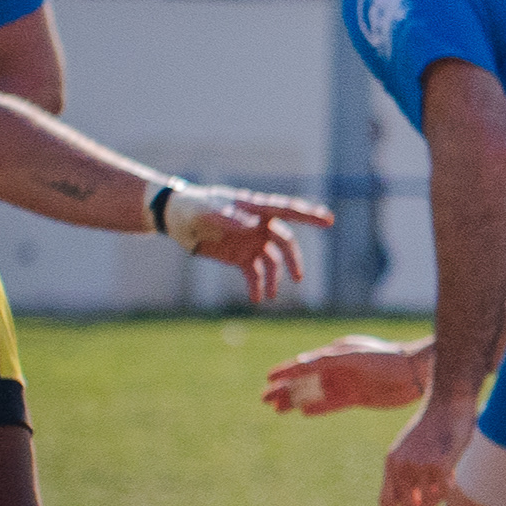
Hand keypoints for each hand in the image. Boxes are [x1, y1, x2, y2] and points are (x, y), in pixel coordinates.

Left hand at [159, 182, 338, 303]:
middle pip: (285, 242)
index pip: (287, 210)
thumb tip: (254, 225)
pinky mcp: (242, 257)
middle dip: (293, 260)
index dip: (309, 214)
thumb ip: (230, 217)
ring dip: (275, 278)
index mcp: (256, 208)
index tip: (329, 220)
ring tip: (272, 295)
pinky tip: (257, 299)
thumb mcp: (207, 210)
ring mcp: (253, 242)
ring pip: (273, 262)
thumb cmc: (193, 206)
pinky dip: (258, 286)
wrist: (176, 219)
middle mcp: (260, 225)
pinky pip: (256, 274)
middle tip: (298, 278)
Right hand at [262, 335, 429, 416]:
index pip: (305, 363)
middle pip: (305, 379)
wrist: (416, 374)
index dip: (286, 371)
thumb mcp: (353, 357)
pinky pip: (331, 404)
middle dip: (285, 388)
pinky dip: (317, 408)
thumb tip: (298, 364)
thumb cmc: (386, 359)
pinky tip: (302, 412)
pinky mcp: (358, 397)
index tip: (268, 377)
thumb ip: (326, 361)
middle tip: (263, 398)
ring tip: (276, 409)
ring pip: (315, 393)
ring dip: (296, 400)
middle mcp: (339, 368)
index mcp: (336, 352)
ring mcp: (347, 383)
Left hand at [377, 392, 475, 505]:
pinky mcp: (438, 466)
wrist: (449, 401)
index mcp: (392, 461)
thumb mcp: (414, 447)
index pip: (386, 500)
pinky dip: (451, 488)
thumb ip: (409, 470)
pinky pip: (445, 493)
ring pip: (429, 502)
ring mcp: (419, 467)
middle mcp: (401, 466)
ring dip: (439, 497)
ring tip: (446, 479)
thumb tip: (415, 501)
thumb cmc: (437, 423)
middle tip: (436, 495)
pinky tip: (454, 473)